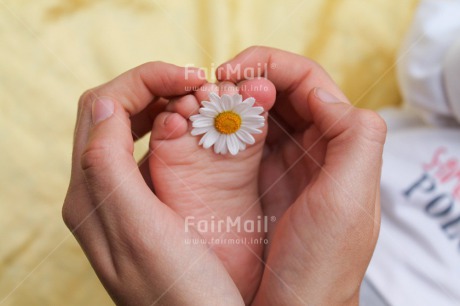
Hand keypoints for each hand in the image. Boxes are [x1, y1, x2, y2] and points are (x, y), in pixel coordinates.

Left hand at [62, 62, 244, 304]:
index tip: (192, 77)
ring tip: (201, 103)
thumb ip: (109, 166)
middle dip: (154, 87)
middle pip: (112, 113)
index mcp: (90, 193)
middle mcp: (98, 193)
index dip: (146, 80)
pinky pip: (148, 152)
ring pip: (130, 129)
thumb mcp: (141, 229)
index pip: (103, 107)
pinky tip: (197, 134)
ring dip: (163, 106)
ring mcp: (121, 199)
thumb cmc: (180, 290)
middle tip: (199, 85)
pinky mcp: (145, 207)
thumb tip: (107, 103)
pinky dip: (171, 130)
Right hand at [218, 47, 385, 304]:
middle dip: (248, 78)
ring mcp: (284, 162)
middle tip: (215, 85)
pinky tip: (206, 127)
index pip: (309, 81)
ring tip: (206, 103)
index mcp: (340, 143)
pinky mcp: (259, 179)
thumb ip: (354, 136)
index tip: (234, 71)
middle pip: (282, 90)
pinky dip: (224, 124)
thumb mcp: (348, 199)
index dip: (272, 65)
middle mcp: (314, 147)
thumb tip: (324, 93)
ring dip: (233, 99)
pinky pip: (242, 137)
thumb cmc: (322, 262)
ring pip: (260, 111)